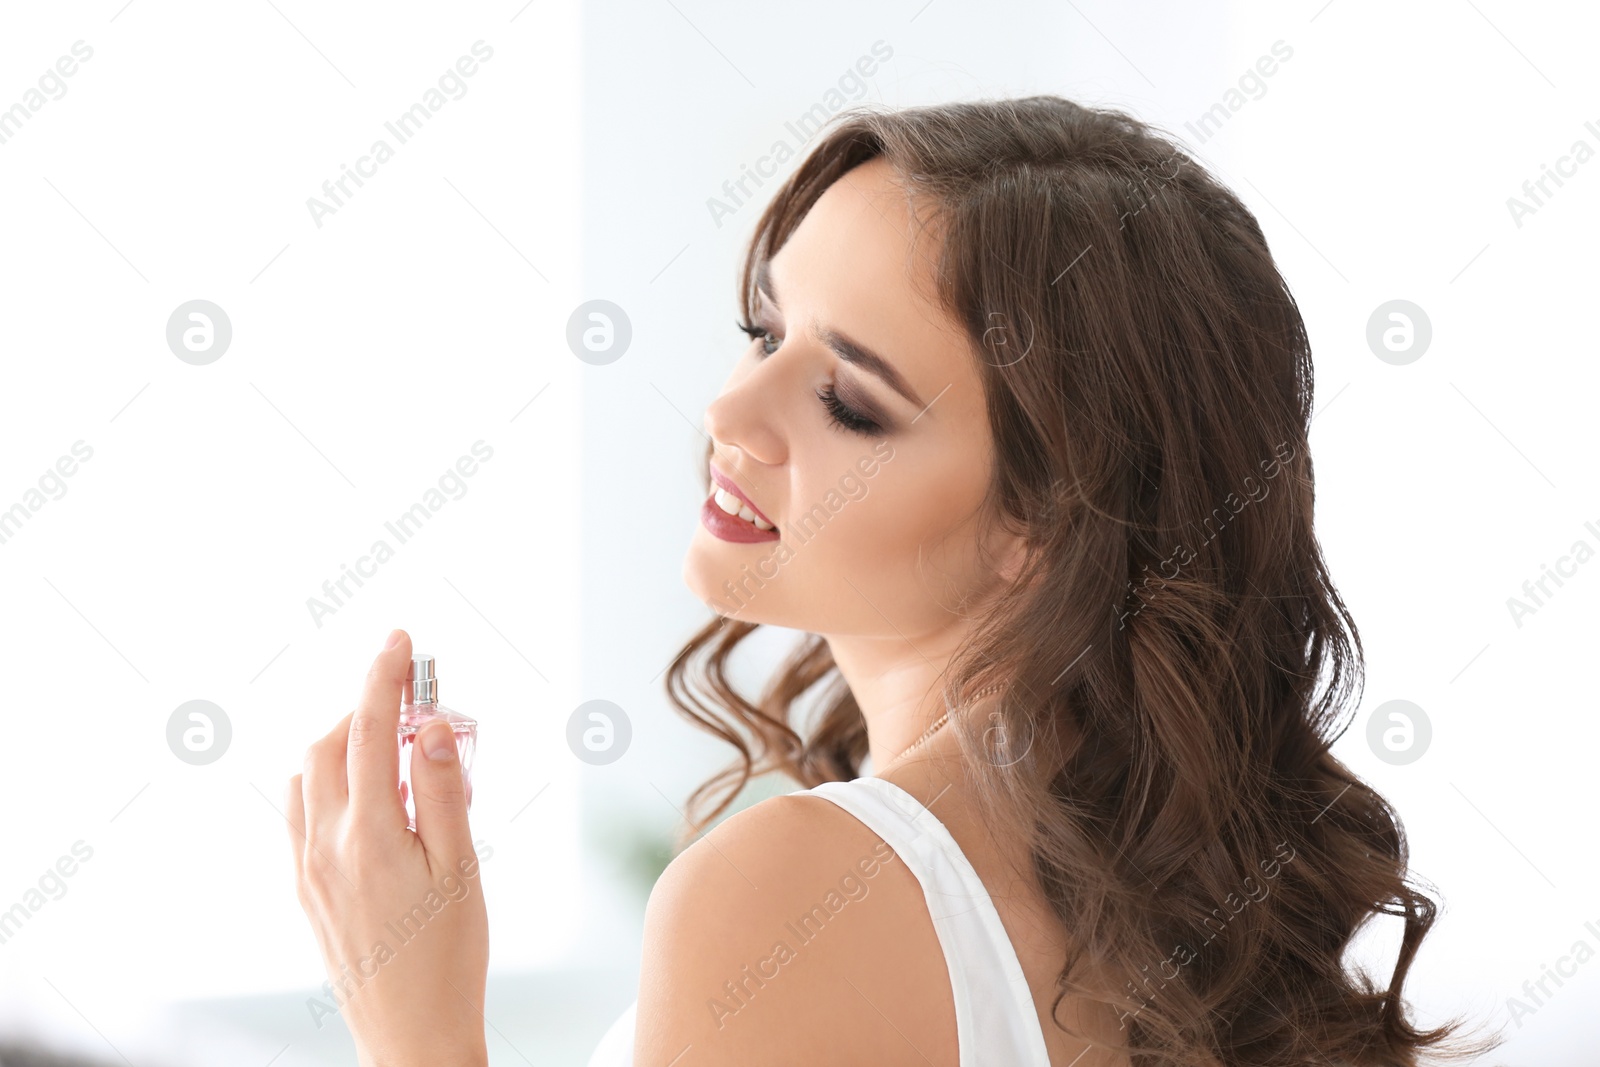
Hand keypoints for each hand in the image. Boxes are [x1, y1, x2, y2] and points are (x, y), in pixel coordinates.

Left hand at [286, 629, 488, 1066]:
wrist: (410, 1033)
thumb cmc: (447, 957)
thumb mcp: (461, 868)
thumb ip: (443, 791)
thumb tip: (430, 726)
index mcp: (368, 835)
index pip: (368, 730)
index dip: (383, 676)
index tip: (398, 639)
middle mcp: (325, 846)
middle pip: (329, 744)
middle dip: (366, 710)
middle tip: (418, 708)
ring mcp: (308, 869)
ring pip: (310, 777)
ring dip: (346, 746)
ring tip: (402, 758)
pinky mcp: (307, 891)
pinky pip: (304, 815)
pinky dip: (332, 784)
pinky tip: (374, 803)